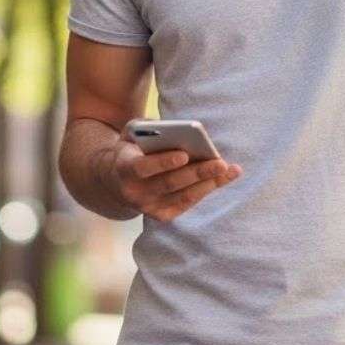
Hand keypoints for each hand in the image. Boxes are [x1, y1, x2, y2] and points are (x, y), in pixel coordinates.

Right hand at [106, 141, 241, 222]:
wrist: (116, 181)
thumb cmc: (132, 149)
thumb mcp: (132, 133)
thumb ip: (148, 128)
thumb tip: (178, 131)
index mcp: (124, 168)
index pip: (143, 167)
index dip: (163, 162)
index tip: (184, 154)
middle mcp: (134, 192)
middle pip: (169, 183)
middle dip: (197, 173)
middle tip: (220, 163)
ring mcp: (147, 207)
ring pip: (182, 196)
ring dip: (208, 183)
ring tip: (229, 170)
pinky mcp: (161, 215)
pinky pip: (187, 203)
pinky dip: (205, 190)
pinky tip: (222, 179)